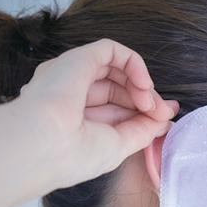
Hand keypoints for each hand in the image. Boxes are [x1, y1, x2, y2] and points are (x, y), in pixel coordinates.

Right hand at [5, 38, 178, 189]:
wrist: (42, 145)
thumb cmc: (72, 155)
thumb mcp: (117, 147)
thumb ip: (141, 131)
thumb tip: (164, 120)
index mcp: (74, 120)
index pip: (115, 109)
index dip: (142, 111)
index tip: (165, 118)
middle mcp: (69, 95)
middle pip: (118, 89)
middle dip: (145, 100)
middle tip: (162, 112)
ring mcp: (72, 76)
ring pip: (116, 70)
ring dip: (141, 85)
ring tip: (150, 104)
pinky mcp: (78, 59)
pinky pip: (112, 50)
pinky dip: (134, 64)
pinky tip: (143, 85)